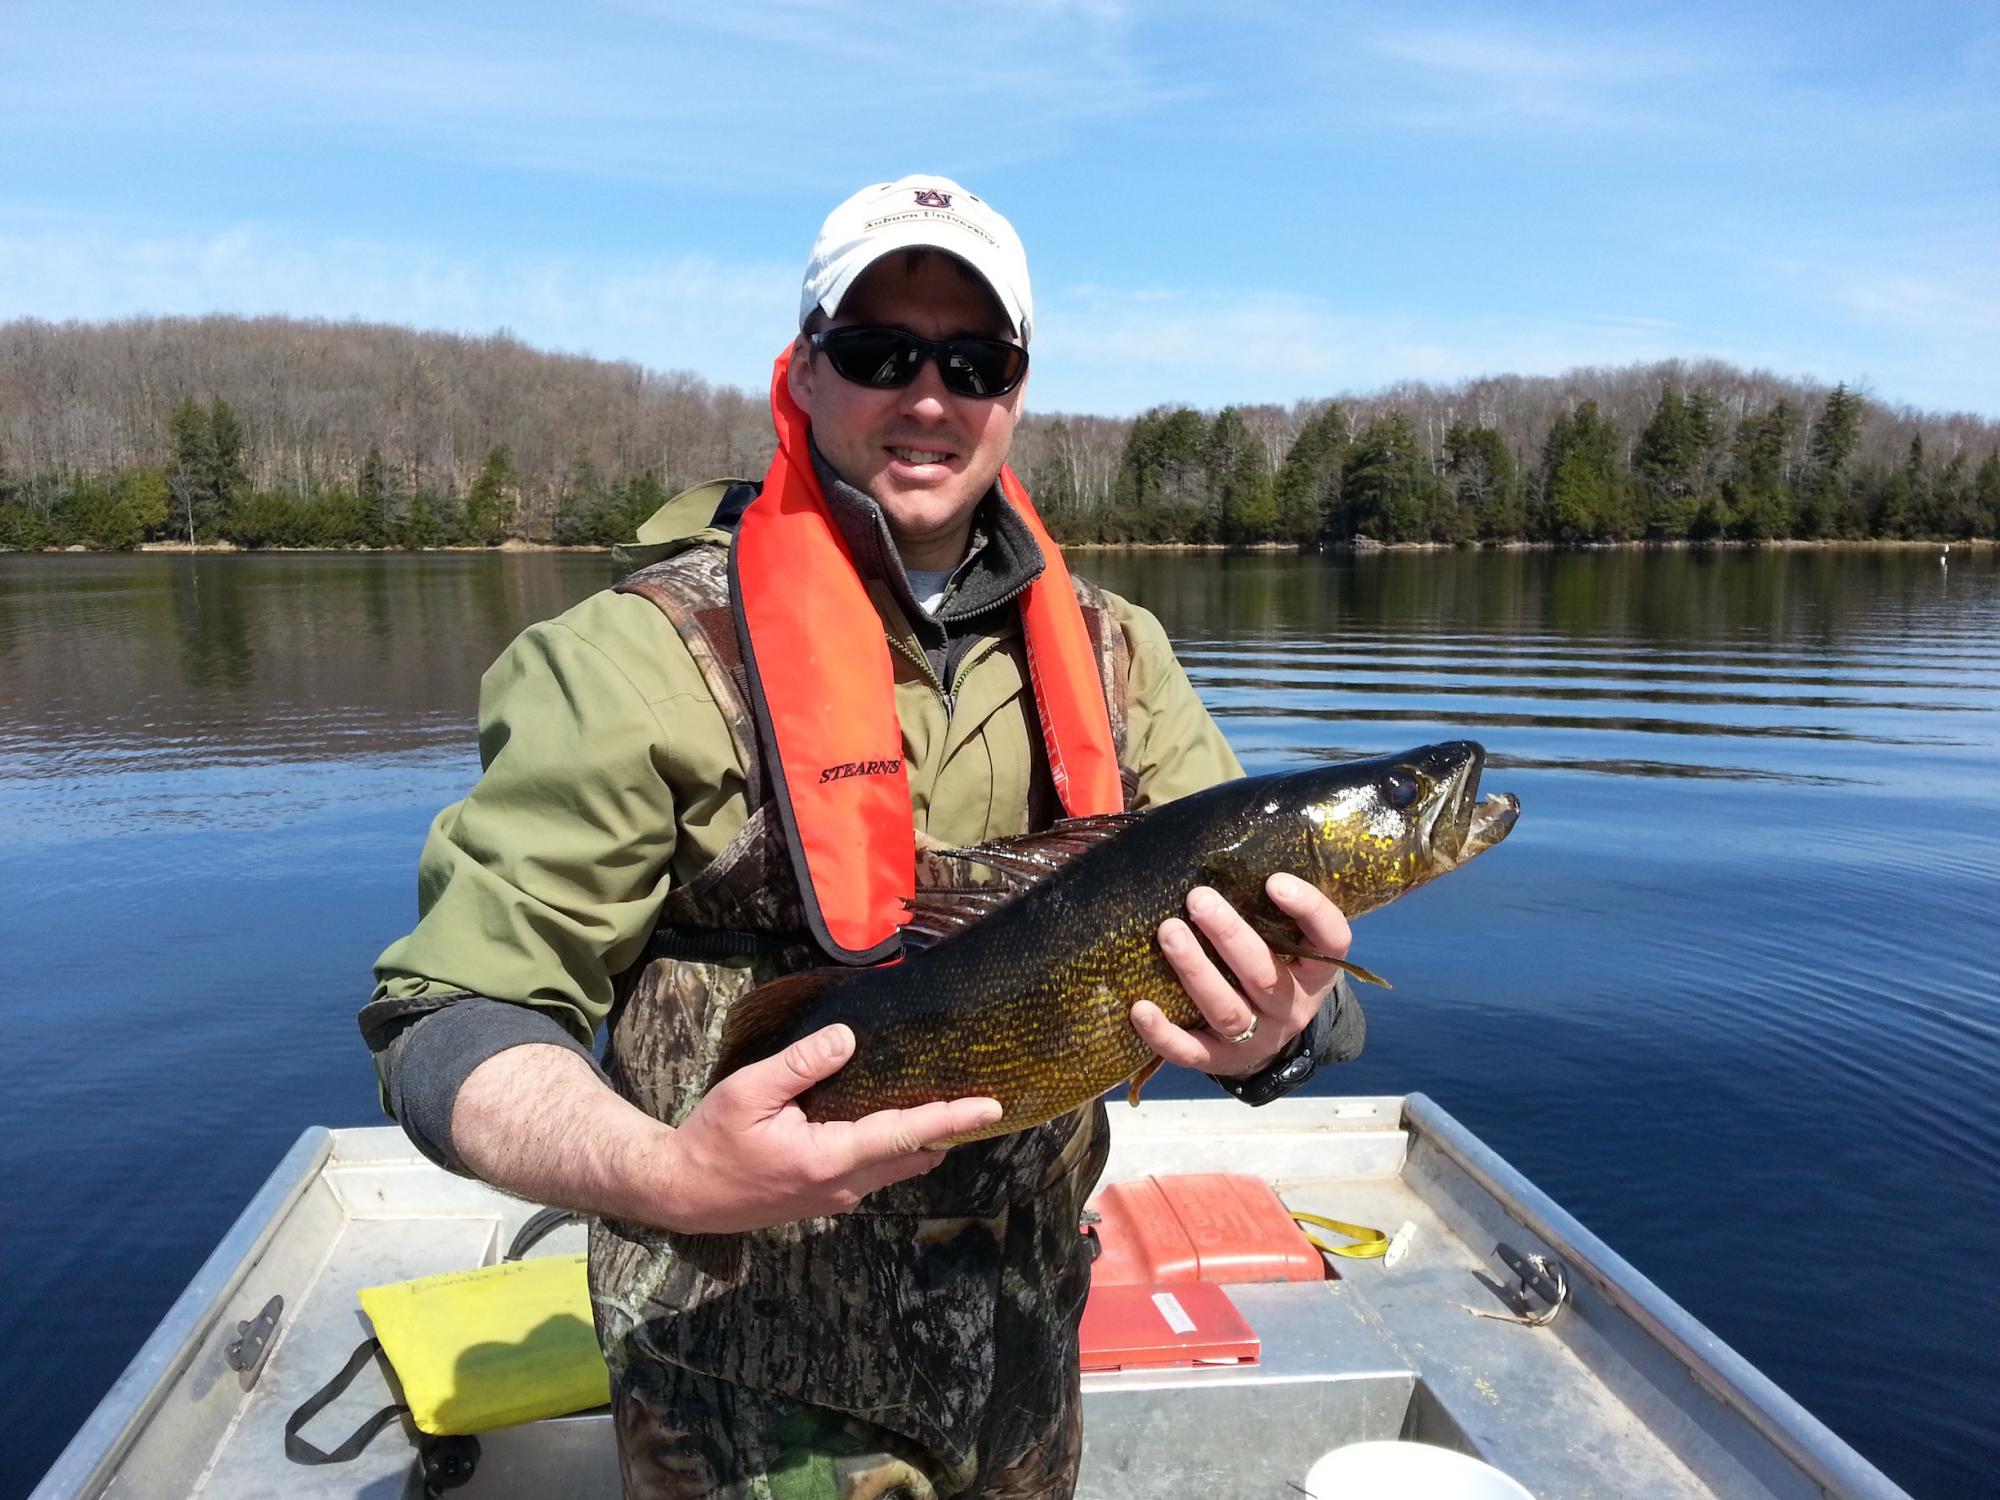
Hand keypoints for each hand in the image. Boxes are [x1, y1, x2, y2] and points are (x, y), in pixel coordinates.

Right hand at [659, 1023, 1002, 1233]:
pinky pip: (879, 1168)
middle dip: (949, 1127)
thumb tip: (848, 1039)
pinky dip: (899, 1144)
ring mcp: (839, 1195)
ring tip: (951, 1099)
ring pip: (899, 1165)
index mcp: (828, 1160)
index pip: (904, 1134)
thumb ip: (800, 1066)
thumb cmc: (712, 1140)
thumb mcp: (748, 1092)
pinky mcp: (829, 1194)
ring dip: (926, 1136)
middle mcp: (845, 1184)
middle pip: (914, 1154)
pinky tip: (900, 1116)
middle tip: (981, 1092)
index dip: (950, 1118)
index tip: (991, 1106)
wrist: (683, 1193)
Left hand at [1131, 874, 1350, 1077]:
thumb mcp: (1288, 943)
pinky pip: (1192, 1052)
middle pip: (1264, 974)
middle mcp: (1292, 1006)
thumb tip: (1221, 847)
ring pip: (1227, 1010)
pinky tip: (1139, 1008)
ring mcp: (1257, 1038)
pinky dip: (1164, 1033)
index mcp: (1317, 971)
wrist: (1270, 1044)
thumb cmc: (1273, 969)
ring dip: (1195, 971)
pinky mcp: (1220, 1061)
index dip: (1308, 910)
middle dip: (1229, 935)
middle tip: (1198, 898)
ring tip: (1168, 932)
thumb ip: (1270, 909)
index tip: (1274, 880)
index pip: (1330, 939)